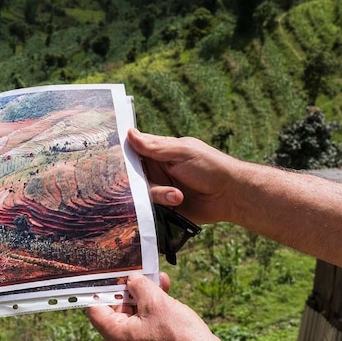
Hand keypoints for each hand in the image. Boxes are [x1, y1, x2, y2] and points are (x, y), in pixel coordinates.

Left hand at [86, 274, 218, 340]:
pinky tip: (166, 288)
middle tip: (137, 271)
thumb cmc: (179, 337)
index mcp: (116, 334)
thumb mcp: (155, 302)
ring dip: (145, 293)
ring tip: (157, 277)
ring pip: (135, 310)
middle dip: (128, 287)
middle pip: (116, 307)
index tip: (106, 273)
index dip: (100, 289)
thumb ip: (138, 286)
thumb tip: (132, 279)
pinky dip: (155, 304)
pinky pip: (148, 318)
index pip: (95, 308)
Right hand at [127, 129, 243, 224]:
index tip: (111, 158)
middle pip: (131, 175)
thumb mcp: (182, 152)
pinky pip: (149, 208)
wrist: (230, 196)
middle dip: (137, 180)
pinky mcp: (163, 207)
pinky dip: (160, 205)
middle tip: (144, 181)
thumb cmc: (210, 167)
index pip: (132, 150)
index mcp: (159, 152)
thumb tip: (129, 132)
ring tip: (178, 195)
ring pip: (140, 192)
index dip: (122, 154)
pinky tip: (176, 201)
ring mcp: (159, 189)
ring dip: (159, 193)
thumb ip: (154, 146)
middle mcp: (156, 170)